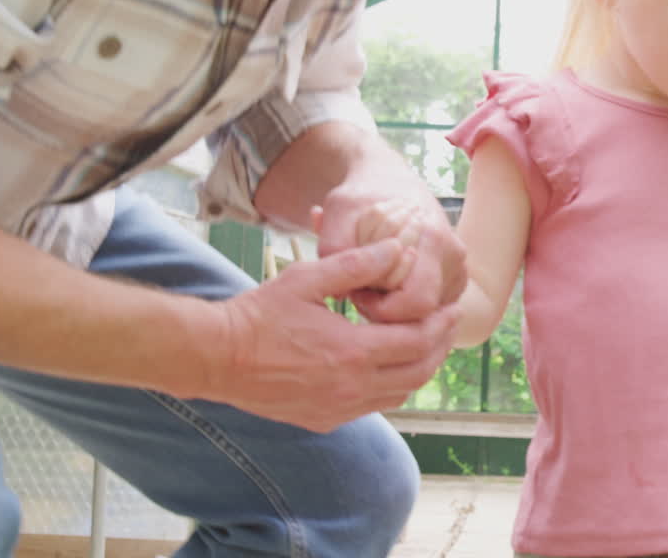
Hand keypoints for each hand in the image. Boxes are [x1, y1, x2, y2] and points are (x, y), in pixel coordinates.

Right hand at [201, 238, 455, 431]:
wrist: (216, 357)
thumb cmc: (260, 313)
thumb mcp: (308, 278)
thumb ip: (357, 264)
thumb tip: (398, 248)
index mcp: (352, 352)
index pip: (419, 342)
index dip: (441, 325)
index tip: (451, 308)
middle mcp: (351, 388)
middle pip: (418, 373)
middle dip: (439, 348)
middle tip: (446, 325)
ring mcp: (337, 409)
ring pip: (399, 394)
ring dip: (418, 370)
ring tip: (424, 343)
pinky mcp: (323, 420)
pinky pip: (372, 407)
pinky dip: (390, 387)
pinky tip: (387, 365)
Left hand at [314, 176, 467, 323]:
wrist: (388, 179)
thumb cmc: (362, 196)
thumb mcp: (338, 211)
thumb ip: (334, 248)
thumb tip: (341, 291)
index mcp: (433, 239)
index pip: (416, 302)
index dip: (380, 308)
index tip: (354, 290)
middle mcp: (454, 256)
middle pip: (423, 314)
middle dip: (387, 312)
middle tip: (360, 291)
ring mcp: (458, 269)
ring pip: (428, 315)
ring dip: (396, 309)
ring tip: (373, 283)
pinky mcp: (455, 279)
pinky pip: (432, 309)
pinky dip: (406, 304)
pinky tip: (387, 284)